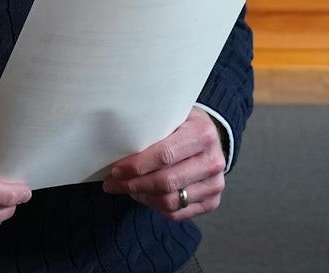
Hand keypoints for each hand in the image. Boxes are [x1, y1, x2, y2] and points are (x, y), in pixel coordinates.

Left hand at [101, 108, 225, 220]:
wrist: (211, 139)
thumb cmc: (184, 125)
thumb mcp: (172, 115)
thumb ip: (152, 127)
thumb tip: (117, 144)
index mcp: (202, 134)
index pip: (165, 155)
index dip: (137, 165)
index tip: (116, 169)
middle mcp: (213, 161)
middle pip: (166, 182)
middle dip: (134, 184)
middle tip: (113, 183)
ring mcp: (215, 184)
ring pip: (169, 201)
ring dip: (142, 196)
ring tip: (127, 188)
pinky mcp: (212, 202)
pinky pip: (176, 213)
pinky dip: (154, 206)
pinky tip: (143, 195)